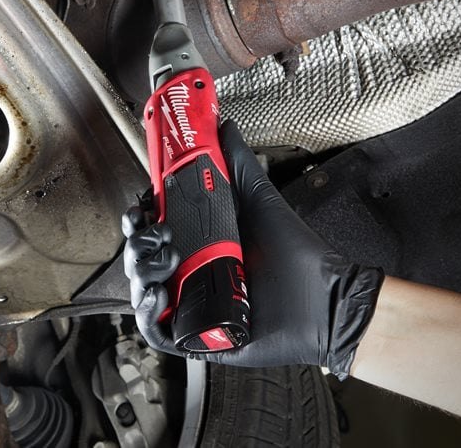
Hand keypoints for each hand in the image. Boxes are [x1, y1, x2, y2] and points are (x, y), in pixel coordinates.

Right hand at [123, 121, 383, 377]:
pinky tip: (160, 294)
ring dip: (142, 271)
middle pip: (140, 256)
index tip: (143, 204)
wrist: (323, 300)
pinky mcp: (195, 335)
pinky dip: (147, 313)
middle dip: (137, 242)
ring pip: (141, 290)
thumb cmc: (296, 257)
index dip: (140, 216)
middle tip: (159, 232)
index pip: (151, 227)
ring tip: (167, 260)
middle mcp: (190, 271)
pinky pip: (156, 331)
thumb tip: (223, 125)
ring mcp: (191, 303)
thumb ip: (238, 162)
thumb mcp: (260, 200)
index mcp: (200, 241)